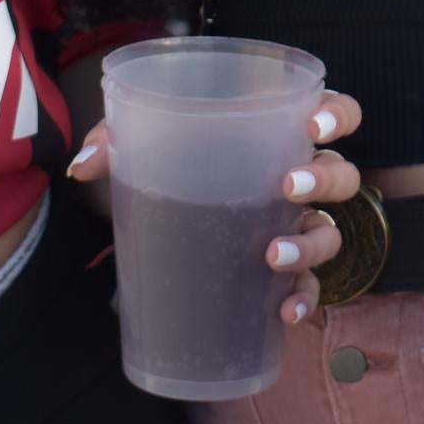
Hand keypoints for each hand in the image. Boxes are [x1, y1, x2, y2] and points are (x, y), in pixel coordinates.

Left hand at [66, 90, 366, 326]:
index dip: (336, 115)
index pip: (334, 112)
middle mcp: (298, 178)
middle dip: (323, 179)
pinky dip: (302, 299)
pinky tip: (284, 311)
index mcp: (277, 133)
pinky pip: (309, 287)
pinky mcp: (282, 272)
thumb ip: (113, 142)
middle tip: (287, 185)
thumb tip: (82, 169)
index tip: (311, 125)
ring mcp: (295, 227)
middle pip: (342, 174)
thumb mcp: (139, 146)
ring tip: (272, 254)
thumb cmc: (166, 165)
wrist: (160, 222)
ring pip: (330, 232)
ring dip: (311, 244)